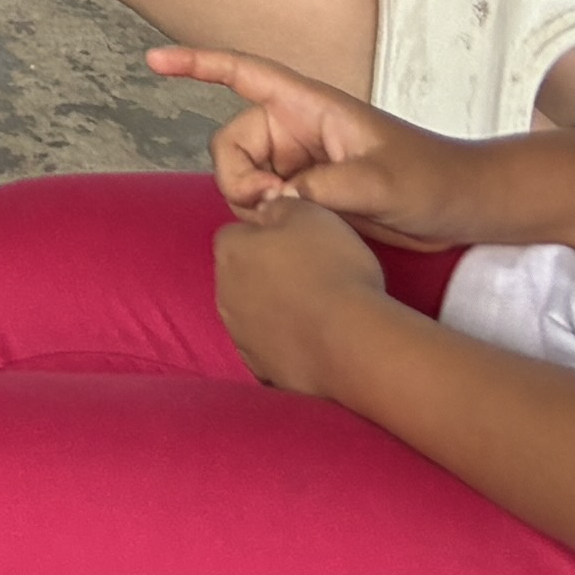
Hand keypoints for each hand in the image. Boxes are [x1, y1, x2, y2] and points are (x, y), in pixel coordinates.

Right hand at [159, 41, 481, 242]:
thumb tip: (277, 201)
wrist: (463, 208)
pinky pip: (263, 203)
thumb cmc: (432, 179)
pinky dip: (268, 219)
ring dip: (255, 204)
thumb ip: (324, 189)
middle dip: (240, 179)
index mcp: (309, 107)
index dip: (195, 63)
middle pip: (231, 145)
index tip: (152, 61)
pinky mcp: (307, 193)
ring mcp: (300, 162)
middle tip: (278, 207)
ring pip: (243, 179)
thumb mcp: (382, 182)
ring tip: (298, 222)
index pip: (242, 73)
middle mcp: (296, 130)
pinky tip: (299, 231)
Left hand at [212, 195, 397, 394]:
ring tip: (315, 312)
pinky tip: (313, 342)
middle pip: (241, 277)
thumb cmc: (330, 267)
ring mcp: (240, 335)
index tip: (298, 244)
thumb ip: (279, 206)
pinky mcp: (261, 369)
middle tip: (309, 277)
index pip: (237, 235)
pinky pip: (269, 349)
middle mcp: (224, 293)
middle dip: (266, 276)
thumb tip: (266, 208)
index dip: (267, 237)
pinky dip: (285, 344)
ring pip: (252, 315)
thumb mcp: (309, 213)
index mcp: (229, 250)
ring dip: (274, 311)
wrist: (350, 341)